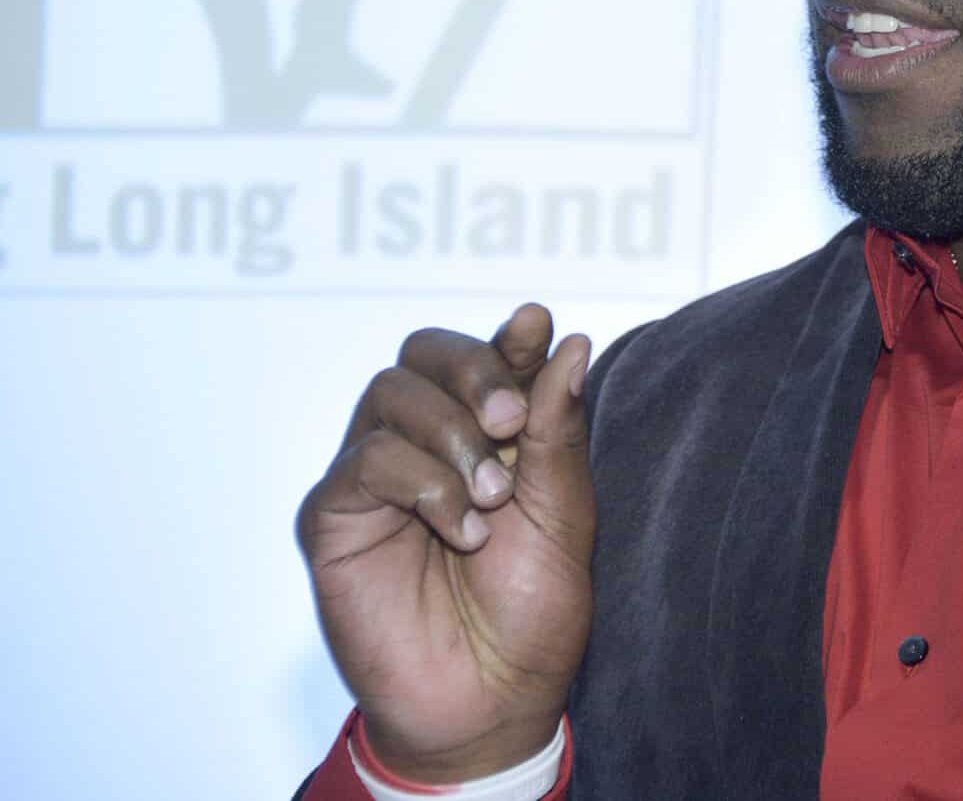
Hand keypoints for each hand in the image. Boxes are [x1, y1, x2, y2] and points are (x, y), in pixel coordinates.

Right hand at [297, 304, 594, 781]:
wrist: (493, 699)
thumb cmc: (533, 610)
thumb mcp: (565, 514)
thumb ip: (556, 430)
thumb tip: (564, 340)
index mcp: (490, 433)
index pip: (490, 356)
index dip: (510, 336)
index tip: (534, 327)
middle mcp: (428, 443)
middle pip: (424, 351)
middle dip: (474, 370)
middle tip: (512, 421)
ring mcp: (376, 477)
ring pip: (391, 394)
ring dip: (452, 434)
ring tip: (492, 499)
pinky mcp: (334, 519)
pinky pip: (363, 461)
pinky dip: (421, 482)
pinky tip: (461, 528)